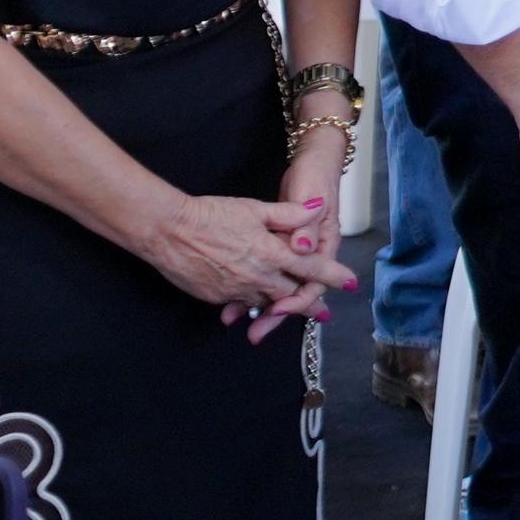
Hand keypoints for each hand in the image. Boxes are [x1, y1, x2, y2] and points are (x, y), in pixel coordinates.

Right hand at [147, 192, 353, 329]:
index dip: (333, 277)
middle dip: (308, 303)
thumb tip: (317, 208)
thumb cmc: (212, 215)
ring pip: (266, 302)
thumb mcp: (255, 208)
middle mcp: (258, 276)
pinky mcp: (215, 297)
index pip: (312, 269)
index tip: (350, 284)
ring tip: (288, 311)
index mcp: (273, 253)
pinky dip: (250, 304)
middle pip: (292, 294)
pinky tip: (253, 303)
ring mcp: (236, 290)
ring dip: (279, 306)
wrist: (169, 231)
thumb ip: (290, 213)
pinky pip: (240, 303)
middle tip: (320, 311)